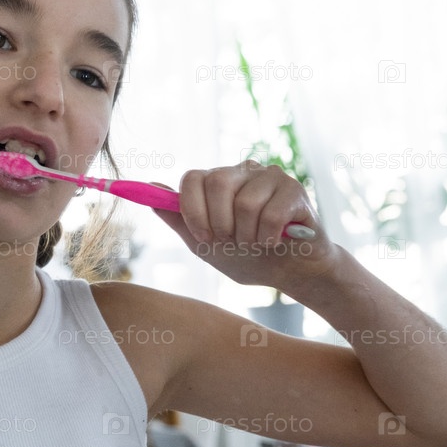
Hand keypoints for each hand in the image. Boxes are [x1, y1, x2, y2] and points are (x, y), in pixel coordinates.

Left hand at [153, 160, 338, 287]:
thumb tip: (151, 190)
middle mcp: (244, 171)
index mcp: (219, 181)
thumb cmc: (248, 258)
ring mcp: (270, 177)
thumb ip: (180, 218)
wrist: (290, 275)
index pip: (192, 177)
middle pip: (217, 183)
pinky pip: (272, 214)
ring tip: (257, 244)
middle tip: (233, 242)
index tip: (203, 237)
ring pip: (246, 203)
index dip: (193, 210)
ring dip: (248, 236)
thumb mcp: (206, 244)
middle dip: (220, 223)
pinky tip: (275, 242)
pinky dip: (269, 238)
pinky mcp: (295, 189)